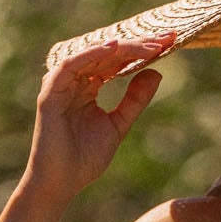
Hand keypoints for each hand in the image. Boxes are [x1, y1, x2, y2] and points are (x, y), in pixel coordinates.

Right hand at [22, 35, 176, 207]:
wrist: (61, 183)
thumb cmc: (85, 158)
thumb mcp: (119, 124)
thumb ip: (135, 100)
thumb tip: (157, 72)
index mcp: (89, 86)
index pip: (117, 61)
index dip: (142, 52)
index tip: (169, 44)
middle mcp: (76, 81)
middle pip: (108, 54)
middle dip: (137, 45)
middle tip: (166, 38)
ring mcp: (62, 85)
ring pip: (92, 55)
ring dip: (120, 47)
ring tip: (147, 44)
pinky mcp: (51, 93)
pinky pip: (70, 66)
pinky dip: (90, 54)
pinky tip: (113, 48)